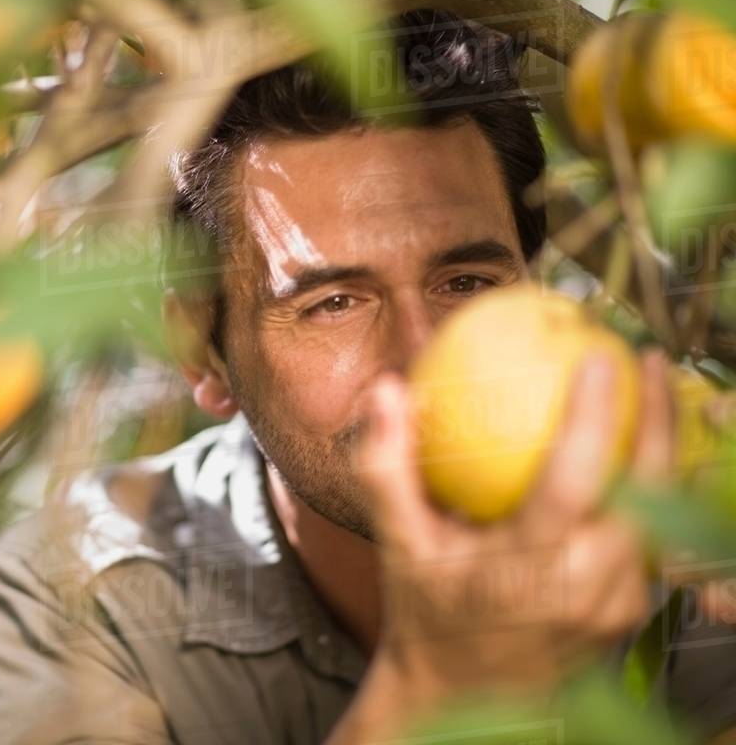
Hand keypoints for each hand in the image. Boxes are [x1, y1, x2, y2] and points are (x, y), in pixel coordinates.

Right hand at [355, 349, 677, 715]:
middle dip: (660, 418)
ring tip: (653, 389)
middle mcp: (582, 589)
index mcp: (524, 570)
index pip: (573, 482)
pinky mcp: (632, 610)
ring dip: (664, 447)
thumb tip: (386, 392)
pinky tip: (637, 444)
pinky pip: (650, 535)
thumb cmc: (428, 610)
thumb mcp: (397, 542)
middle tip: (647, 359)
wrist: (467, 691)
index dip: (594, 417)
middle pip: (644, 493)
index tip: (601, 358)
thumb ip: (385, 468)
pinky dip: (650, 484)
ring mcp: (615, 604)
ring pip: (660, 514)